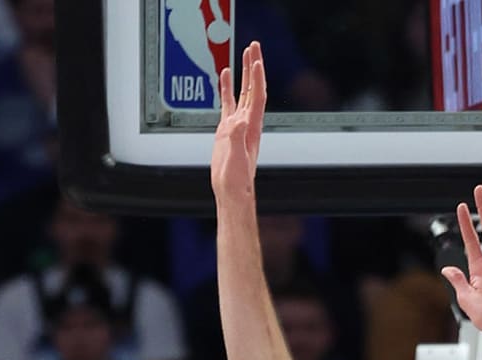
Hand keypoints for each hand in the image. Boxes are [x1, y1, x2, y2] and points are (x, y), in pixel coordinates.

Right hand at [210, 42, 265, 201]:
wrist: (231, 191)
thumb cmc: (236, 179)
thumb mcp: (237, 158)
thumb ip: (238, 138)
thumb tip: (240, 120)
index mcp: (251, 127)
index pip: (257, 96)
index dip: (257, 77)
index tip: (256, 59)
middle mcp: (247, 122)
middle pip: (253, 88)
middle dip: (253, 67)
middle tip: (253, 46)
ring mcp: (237, 124)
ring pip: (243, 92)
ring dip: (244, 73)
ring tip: (244, 54)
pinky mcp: (226, 129)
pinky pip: (228, 103)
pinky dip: (226, 87)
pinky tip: (224, 76)